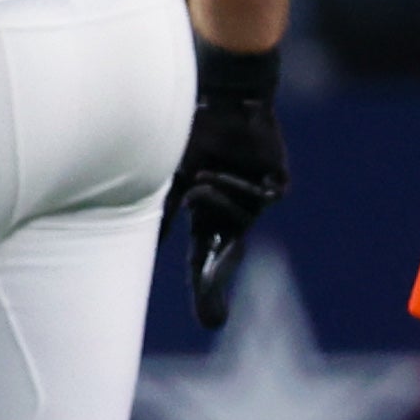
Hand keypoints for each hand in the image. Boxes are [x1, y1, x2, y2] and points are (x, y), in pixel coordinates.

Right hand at [174, 45, 288, 329]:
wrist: (221, 96)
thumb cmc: (192, 131)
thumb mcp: (170, 178)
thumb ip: (162, 214)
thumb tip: (143, 247)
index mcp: (205, 211)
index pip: (203, 257)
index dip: (205, 288)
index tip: (211, 324)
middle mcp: (230, 209)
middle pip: (226, 259)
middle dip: (215, 287)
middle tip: (211, 323)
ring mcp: (255, 198)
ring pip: (239, 222)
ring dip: (216, 202)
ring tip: (202, 179)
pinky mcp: (276, 185)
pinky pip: (259, 202)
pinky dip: (239, 189)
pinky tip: (228, 171)